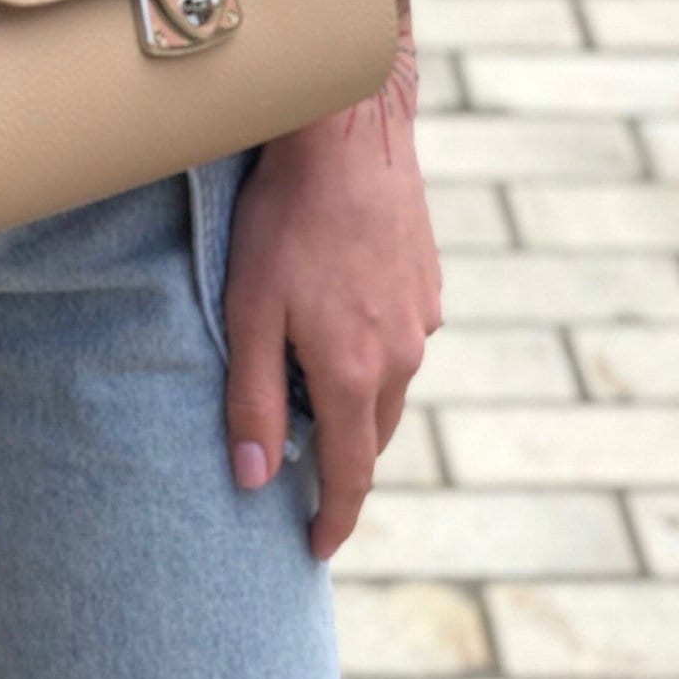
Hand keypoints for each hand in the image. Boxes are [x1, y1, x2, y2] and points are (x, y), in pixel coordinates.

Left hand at [220, 0, 434, 558]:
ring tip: (315, 391)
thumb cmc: (286, 217)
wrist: (348, 130)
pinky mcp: (428, 278)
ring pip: (391, 383)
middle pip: (373, 432)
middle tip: (306, 472)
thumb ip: (254, 400)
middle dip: (343, 460)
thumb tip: (256, 480)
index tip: (316, 548)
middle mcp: (402, 353)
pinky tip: (342, 317)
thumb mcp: (250, 310)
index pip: (351, 473)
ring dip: (358, 400)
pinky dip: (375, 348)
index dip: (333, 518)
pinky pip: (403, 335)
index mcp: (356, 371)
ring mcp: (422, 314)